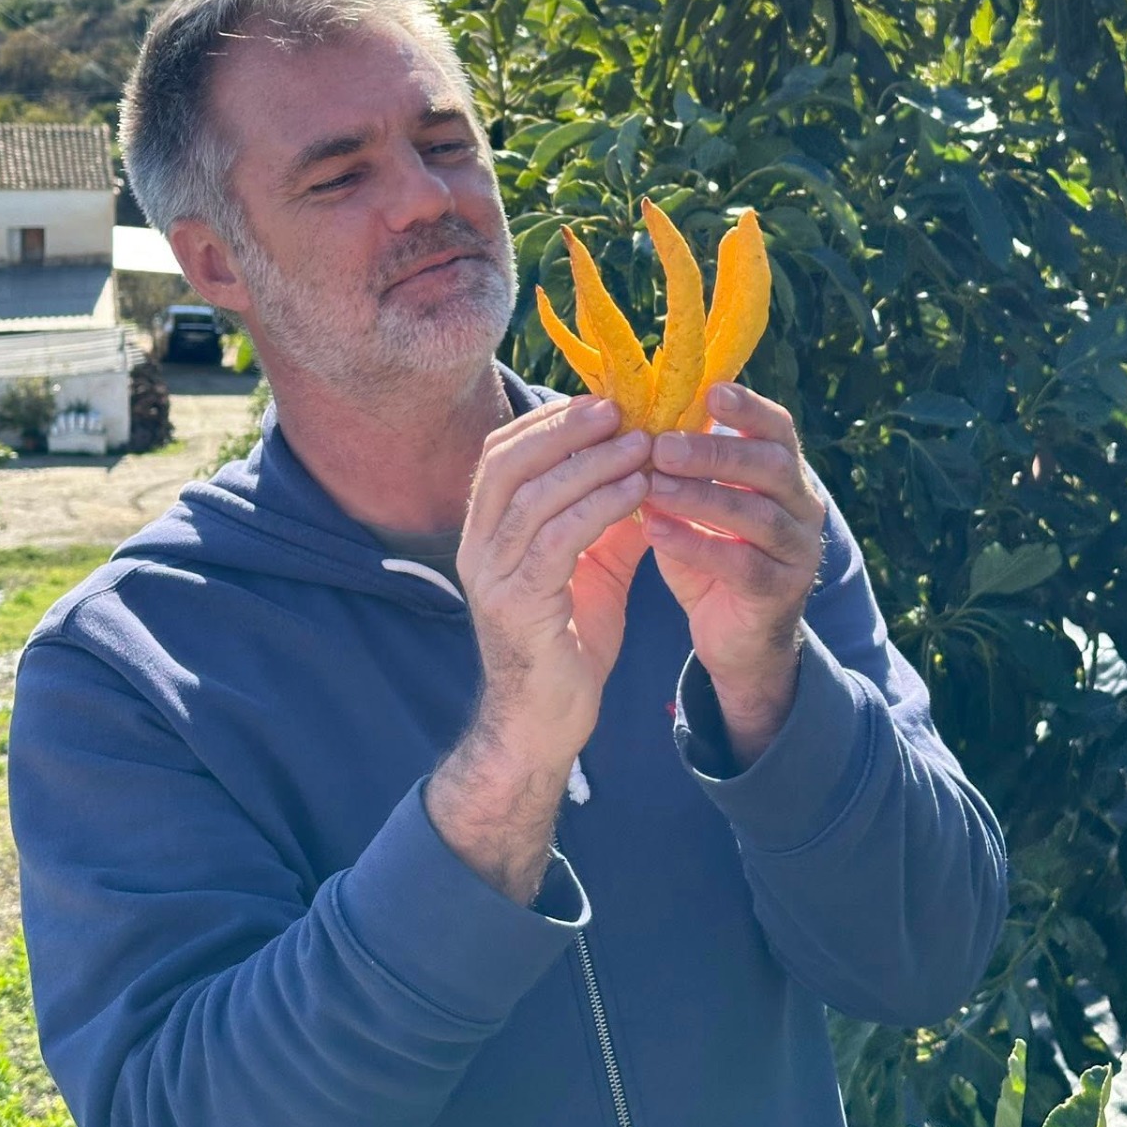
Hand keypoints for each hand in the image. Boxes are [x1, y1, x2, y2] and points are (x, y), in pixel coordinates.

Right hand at [457, 395, 651, 767]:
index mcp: (487, 532)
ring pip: (534, 497)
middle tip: (618, 409)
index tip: (600, 401)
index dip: (547, 421)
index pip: (501, 454)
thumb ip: (610, 517)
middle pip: (508, 464)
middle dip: (564, 429)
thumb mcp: (592, 565)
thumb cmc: (567, 643)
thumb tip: (649, 463)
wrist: (545, 724)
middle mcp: (478, 548)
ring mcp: (491, 578)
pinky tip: (637, 491)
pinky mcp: (517, 608)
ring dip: (591, 463)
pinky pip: (557, 541)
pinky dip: (599, 507)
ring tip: (641, 444)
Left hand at [640, 382, 824, 703]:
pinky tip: (658, 532)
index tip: (710, 392)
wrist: (736, 638)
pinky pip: (742, 565)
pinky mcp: (780, 593)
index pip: (778, 429)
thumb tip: (631, 417)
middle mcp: (802, 507)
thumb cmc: (711, 555)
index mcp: (784, 475)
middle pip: (771, 466)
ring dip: (701, 497)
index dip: (749, 408)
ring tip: (652, 486)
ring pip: (757, 516)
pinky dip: (697, 545)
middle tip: (663, 445)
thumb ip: (680, 467)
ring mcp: (797, 552)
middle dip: (716, 452)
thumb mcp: (697, 504)